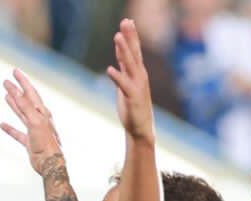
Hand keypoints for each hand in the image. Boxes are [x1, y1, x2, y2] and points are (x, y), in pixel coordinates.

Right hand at [1, 69, 63, 174]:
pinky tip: (2, 125)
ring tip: (6, 96)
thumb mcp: (34, 120)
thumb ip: (24, 105)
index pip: (30, 92)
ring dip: (14, 105)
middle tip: (8, 80)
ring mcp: (34, 131)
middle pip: (26, 101)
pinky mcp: (30, 143)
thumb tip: (13, 90)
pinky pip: (18, 133)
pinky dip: (10, 128)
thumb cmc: (46, 142)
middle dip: (17, 90)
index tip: (14, 71)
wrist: (50, 164)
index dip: (22, 81)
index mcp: (42, 112)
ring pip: (22, 114)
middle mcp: (39, 119)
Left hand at [106, 19, 155, 141]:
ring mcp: (137, 86)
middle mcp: (140, 76)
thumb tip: (120, 51)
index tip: (127, 21)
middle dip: (129, 37)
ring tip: (117, 37)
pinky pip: (123, 85)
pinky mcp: (132, 97)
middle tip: (126, 21)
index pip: (134, 50)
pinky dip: (117, 77)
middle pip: (134, 53)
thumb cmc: (133, 107)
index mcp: (138, 73)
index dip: (131, 36)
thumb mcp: (127, 82)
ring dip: (123, 50)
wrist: (140, 129)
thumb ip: (124, 66)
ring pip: (130, 64)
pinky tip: (109, 69)